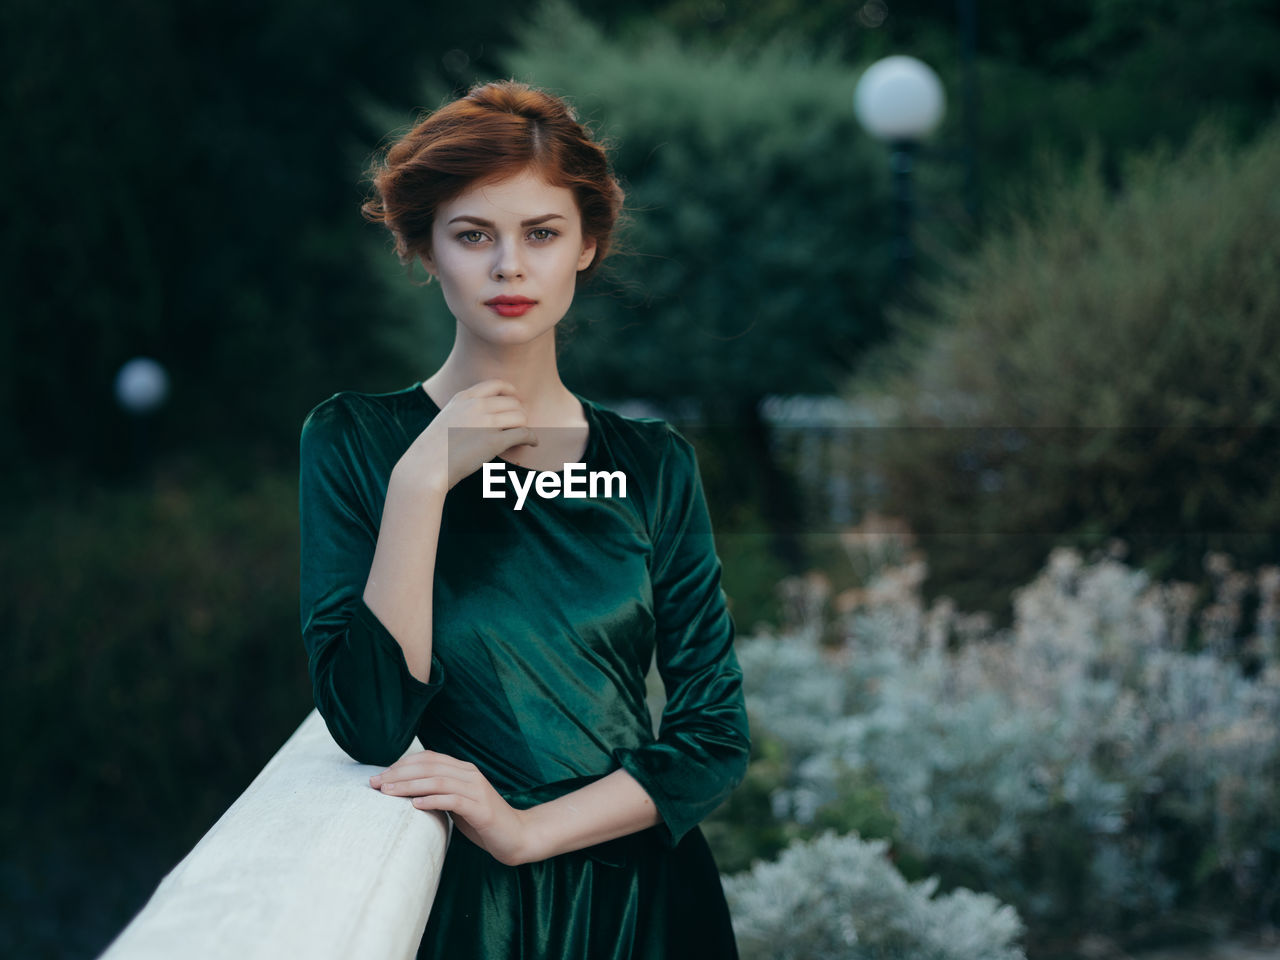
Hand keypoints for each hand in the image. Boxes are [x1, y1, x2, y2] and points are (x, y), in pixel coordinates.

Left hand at [369, 750, 536, 865]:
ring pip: (437, 780)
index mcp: (463, 770)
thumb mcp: (457, 804)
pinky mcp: (481, 809)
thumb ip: (438, 793)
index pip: (427, 758)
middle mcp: (469, 774)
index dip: (401, 765)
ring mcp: (477, 790)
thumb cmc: (482, 822)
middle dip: (398, 774)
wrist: (515, 836)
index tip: (379, 776)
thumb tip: (406, 793)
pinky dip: (432, 800)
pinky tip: (415, 805)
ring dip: (409, 785)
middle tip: (375, 784)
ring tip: (387, 793)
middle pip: (429, 766)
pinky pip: (453, 800)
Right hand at [395, 380, 538, 491]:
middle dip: (520, 413)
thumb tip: (484, 418)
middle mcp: (476, 406)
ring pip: (520, 417)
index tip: (516, 401)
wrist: (424, 466)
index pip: (497, 385)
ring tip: (524, 436)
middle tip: (520, 424)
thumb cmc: (433, 449)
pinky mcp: (494, 442)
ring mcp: (486, 423)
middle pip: (513, 402)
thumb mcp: (445, 418)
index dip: (511, 392)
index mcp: (464, 398)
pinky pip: (523, 434)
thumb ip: (463, 412)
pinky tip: (533, 443)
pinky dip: (532, 438)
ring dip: (525, 426)